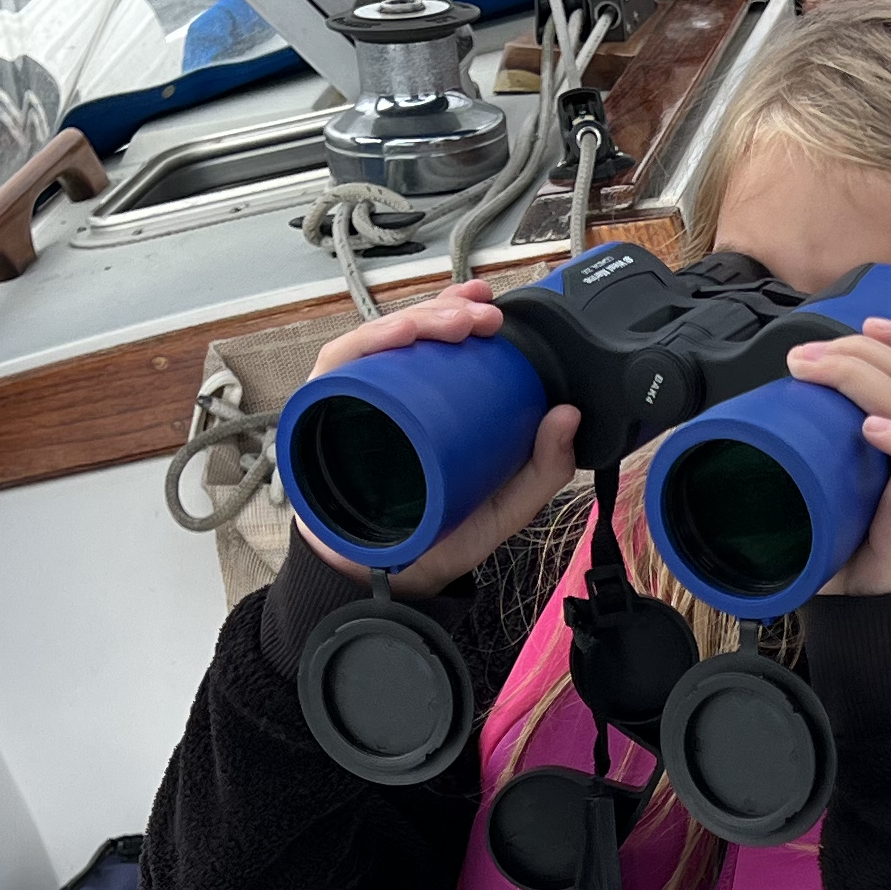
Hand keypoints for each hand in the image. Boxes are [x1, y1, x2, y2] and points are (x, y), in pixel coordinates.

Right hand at [288, 282, 579, 597]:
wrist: (385, 582)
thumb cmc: (435, 536)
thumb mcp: (503, 506)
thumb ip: (541, 470)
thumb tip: (568, 414)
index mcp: (425, 404)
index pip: (438, 345)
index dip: (459, 313)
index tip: (490, 307)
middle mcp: (387, 396)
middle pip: (408, 334)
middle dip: (445, 312)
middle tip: (481, 317)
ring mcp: (353, 403)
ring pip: (375, 342)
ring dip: (413, 321)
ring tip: (450, 324)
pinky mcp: (321, 416)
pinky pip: (337, 369)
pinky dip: (363, 346)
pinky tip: (394, 338)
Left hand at [794, 317, 890, 596]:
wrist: (889, 631)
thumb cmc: (867, 564)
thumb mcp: (858, 497)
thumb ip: (840, 458)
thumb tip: (771, 423)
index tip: (868, 323)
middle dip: (868, 351)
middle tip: (808, 353)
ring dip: (863, 377)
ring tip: (811, 369)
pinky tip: (870, 428)